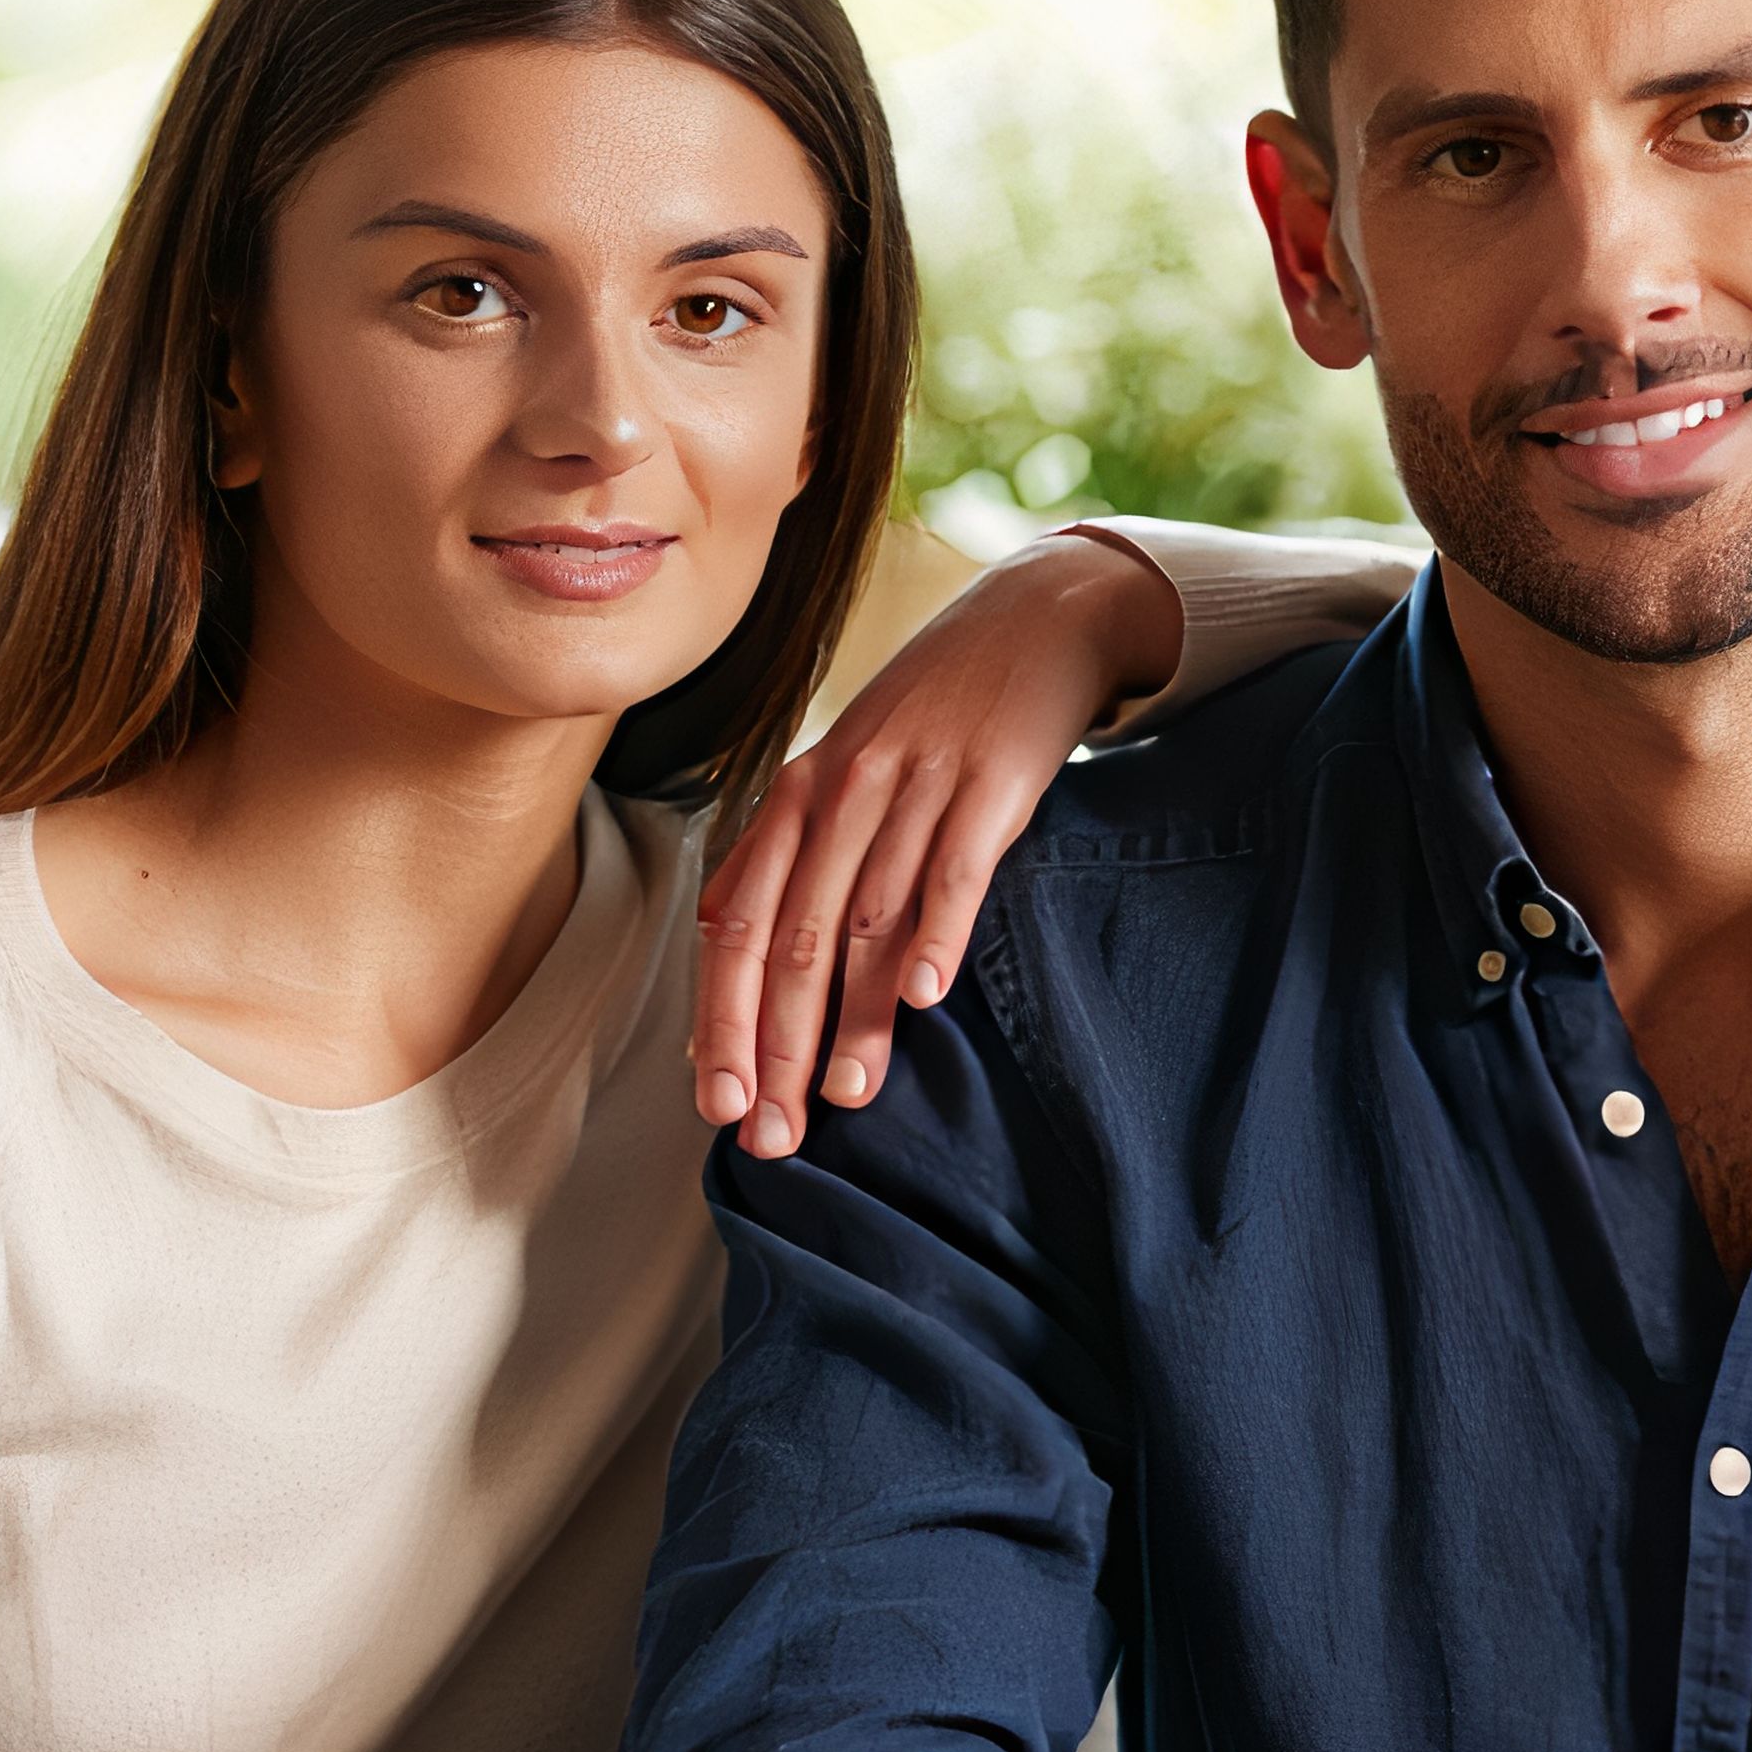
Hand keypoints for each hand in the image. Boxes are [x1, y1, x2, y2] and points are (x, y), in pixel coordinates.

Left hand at [689, 530, 1181, 1158]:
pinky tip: (924, 998)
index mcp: (796, 796)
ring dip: (851, 1016)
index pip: (739, 923)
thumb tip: (719, 941)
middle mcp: (843, 791)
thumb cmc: (931, 713)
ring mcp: (916, 784)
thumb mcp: (841, 768)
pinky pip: (955, 870)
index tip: (720, 1103)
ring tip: (845, 1098)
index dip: (723, 1018)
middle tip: (774, 1134)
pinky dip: (935, 934)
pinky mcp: (991, 783)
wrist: (1032, 618)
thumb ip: (782, 851)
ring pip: (868, 919)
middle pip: (794, 937)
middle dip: (777, 1044)